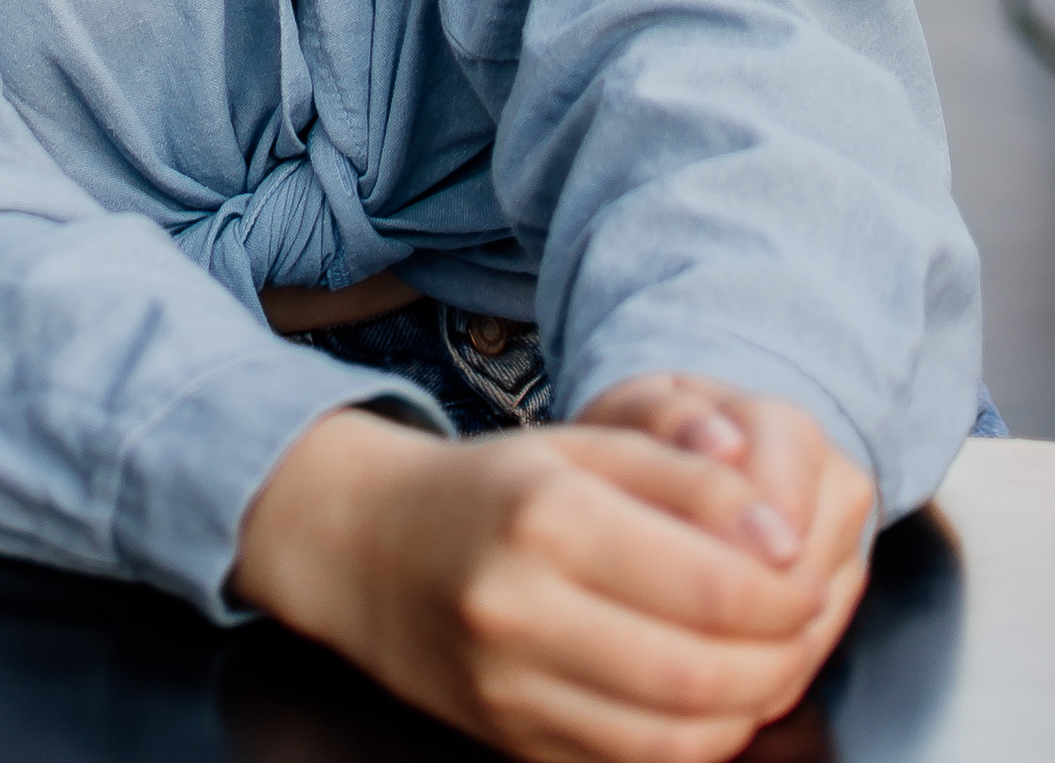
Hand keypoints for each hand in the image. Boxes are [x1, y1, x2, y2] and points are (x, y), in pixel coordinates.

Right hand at [231, 404, 859, 762]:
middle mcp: (523, 610)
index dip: (786, 585)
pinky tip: (714, 693)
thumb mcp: (578, 444)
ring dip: (750, 704)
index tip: (807, 563)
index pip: (709, 580)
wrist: (369, 549)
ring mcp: (514, 691)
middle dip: (782, 654)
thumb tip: (780, 526)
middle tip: (805, 617)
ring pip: (678, 736)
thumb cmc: (487, 489)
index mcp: (544, 515)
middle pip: (701, 671)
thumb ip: (683, 474)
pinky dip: (699, 738)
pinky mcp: (518, 745)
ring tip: (770, 654)